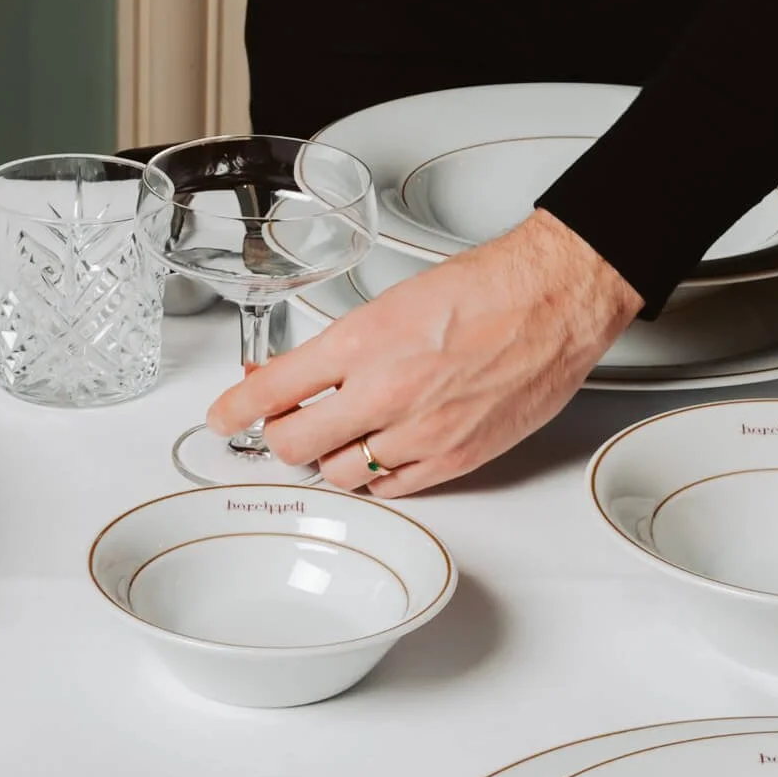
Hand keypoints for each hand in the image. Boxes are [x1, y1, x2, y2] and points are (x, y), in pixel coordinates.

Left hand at [208, 209, 643, 494]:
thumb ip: (340, 345)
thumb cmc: (488, 289)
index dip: (235, 408)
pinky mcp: (454, 459)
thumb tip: (294, 372)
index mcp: (363, 343)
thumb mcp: (393, 301)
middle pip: (293, 445)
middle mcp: (385, 392)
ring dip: (330, 458)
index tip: (222, 415)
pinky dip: (375, 475)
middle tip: (284, 426)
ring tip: (342, 435)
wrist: (554, 300)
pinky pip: (390, 488)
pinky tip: (381, 452)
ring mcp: (420, 433)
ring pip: (339, 474)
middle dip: (280, 436)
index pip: (271, 390)